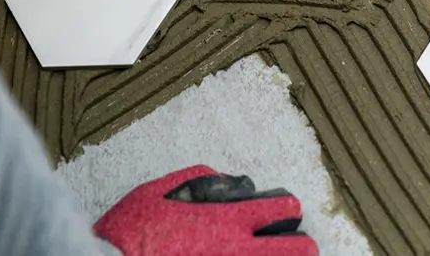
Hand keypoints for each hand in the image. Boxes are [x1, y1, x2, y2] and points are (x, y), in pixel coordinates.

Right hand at [94, 165, 316, 255]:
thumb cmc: (129, 235)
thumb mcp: (159, 192)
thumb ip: (198, 182)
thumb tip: (225, 181)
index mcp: (228, 220)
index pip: (285, 209)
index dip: (288, 209)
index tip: (283, 213)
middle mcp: (238, 251)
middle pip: (301, 249)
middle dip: (301, 245)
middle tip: (293, 245)